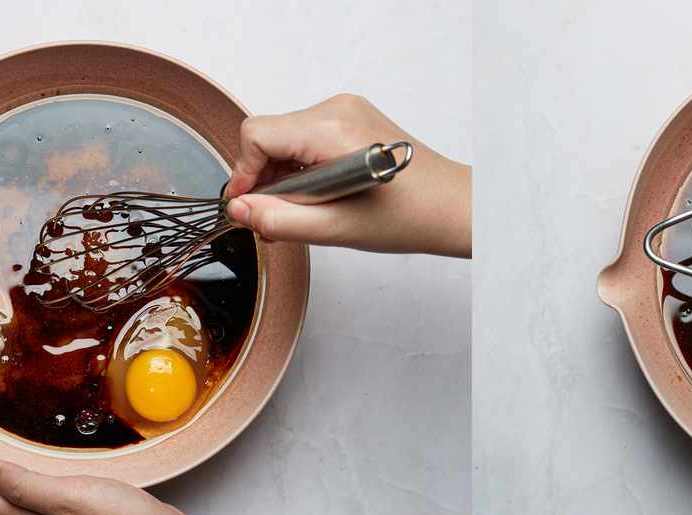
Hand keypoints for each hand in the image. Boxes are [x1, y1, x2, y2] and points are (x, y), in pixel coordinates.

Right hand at [222, 94, 470, 256]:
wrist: (452, 207)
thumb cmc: (409, 217)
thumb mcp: (337, 228)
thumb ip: (281, 220)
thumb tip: (239, 209)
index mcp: (333, 129)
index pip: (258, 135)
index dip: (245, 173)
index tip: (249, 207)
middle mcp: (338, 109)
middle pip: (270, 135)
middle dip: (265, 179)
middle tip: (278, 219)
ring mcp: (346, 110)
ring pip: (286, 137)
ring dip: (285, 177)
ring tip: (306, 211)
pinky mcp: (352, 119)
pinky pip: (307, 138)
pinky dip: (303, 168)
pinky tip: (320, 195)